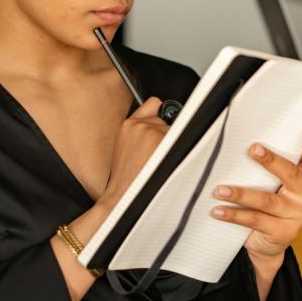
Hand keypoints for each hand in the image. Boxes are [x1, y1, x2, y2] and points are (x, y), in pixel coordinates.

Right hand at [97, 97, 168, 211]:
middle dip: (166, 132)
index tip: (167, 121)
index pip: (154, 104)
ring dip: (172, 142)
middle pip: (167, 117)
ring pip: (174, 129)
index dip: (162, 115)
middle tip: (159, 152)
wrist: (122, 196)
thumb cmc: (127, 177)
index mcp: (127, 125)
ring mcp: (149, 130)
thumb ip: (140, 130)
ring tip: (160, 160)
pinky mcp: (159, 139)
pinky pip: (179, 138)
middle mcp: (137, 124)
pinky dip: (177, 149)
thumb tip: (163, 120)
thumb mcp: (126, 147)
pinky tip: (166, 162)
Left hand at [210, 113, 301, 260]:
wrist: (267, 245)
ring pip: (267, 200)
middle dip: (271, 161)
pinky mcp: (284, 232)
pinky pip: (255, 220)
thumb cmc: (268, 206)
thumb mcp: (274, 184)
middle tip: (253, 148)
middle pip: (291, 174)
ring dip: (241, 193)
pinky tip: (218, 210)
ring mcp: (297, 215)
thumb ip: (270, 166)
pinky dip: (234, 214)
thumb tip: (246, 139)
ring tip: (220, 189)